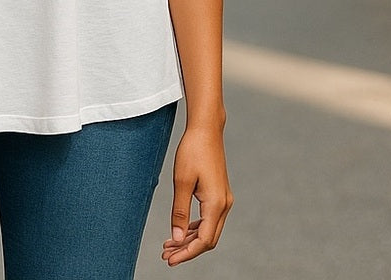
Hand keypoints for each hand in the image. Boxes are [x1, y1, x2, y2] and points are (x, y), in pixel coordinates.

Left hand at [161, 124, 232, 266]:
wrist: (206, 129)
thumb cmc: (193, 151)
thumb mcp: (181, 181)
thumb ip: (179, 211)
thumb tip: (176, 238)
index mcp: (216, 204)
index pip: (203, 240)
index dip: (186, 253)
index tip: (170, 260)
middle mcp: (224, 204)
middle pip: (208, 239)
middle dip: (187, 249)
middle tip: (166, 255)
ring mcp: (223, 199)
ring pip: (209, 229)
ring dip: (190, 239)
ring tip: (169, 245)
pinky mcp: (219, 193)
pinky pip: (209, 219)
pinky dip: (195, 227)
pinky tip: (181, 230)